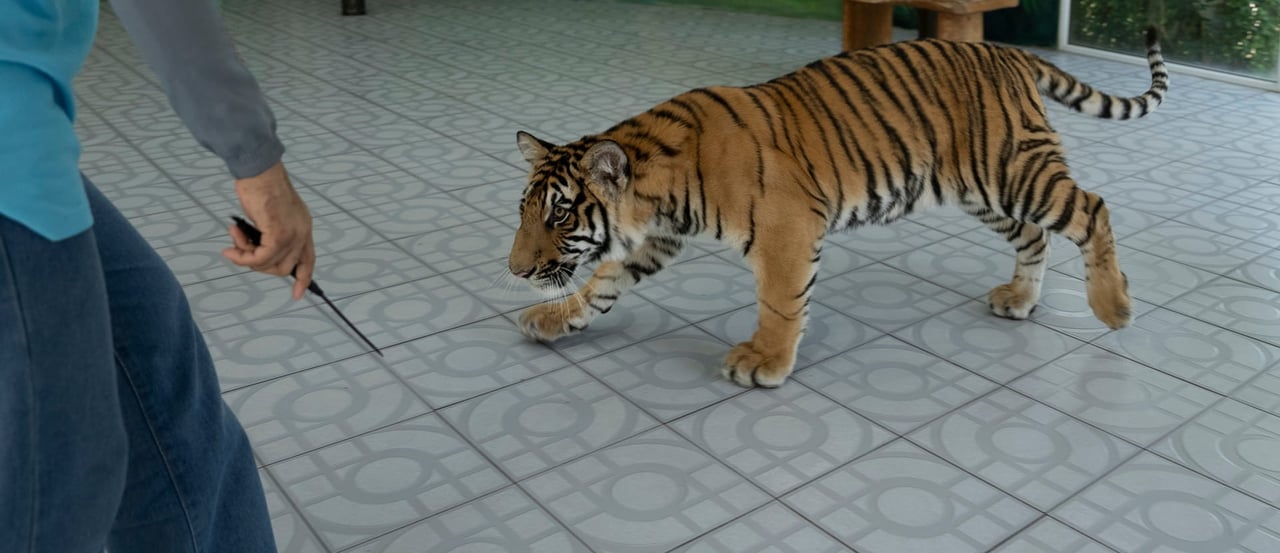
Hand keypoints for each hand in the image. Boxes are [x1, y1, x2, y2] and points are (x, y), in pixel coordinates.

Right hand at [222, 161, 315, 299]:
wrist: (258, 170)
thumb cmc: (259, 187)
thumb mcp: (267, 216)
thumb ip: (267, 235)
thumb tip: (254, 253)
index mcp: (303, 227)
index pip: (308, 260)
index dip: (303, 279)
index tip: (298, 295)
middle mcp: (303, 233)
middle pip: (284, 268)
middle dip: (258, 265)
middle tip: (239, 250)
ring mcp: (293, 234)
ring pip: (270, 265)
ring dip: (247, 259)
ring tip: (233, 241)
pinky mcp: (279, 234)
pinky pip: (260, 258)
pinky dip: (243, 257)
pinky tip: (231, 248)